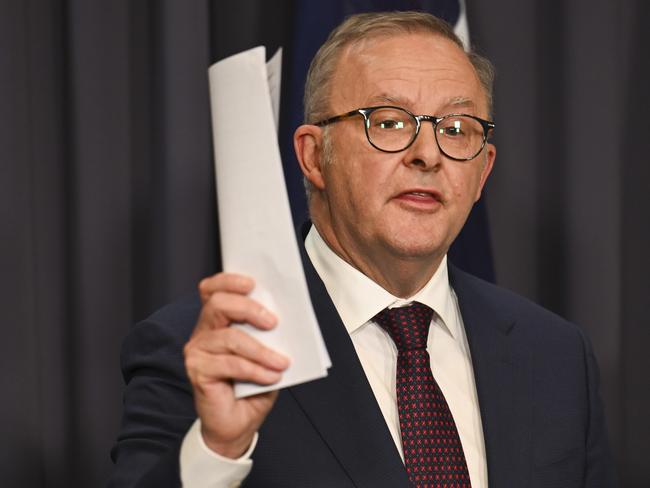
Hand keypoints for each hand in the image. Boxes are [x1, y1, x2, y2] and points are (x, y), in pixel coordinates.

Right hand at [184, 272, 289, 457]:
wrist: (238, 424)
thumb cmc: (252, 386)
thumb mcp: (266, 353)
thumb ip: (269, 333)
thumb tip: (286, 316)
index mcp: (217, 321)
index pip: (212, 290)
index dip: (228, 281)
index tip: (252, 283)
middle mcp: (203, 332)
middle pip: (218, 305)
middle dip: (249, 308)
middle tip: (273, 322)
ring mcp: (197, 351)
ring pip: (229, 337)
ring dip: (260, 350)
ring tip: (281, 362)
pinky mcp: (197, 371)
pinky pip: (229, 364)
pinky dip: (255, 369)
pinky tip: (271, 376)